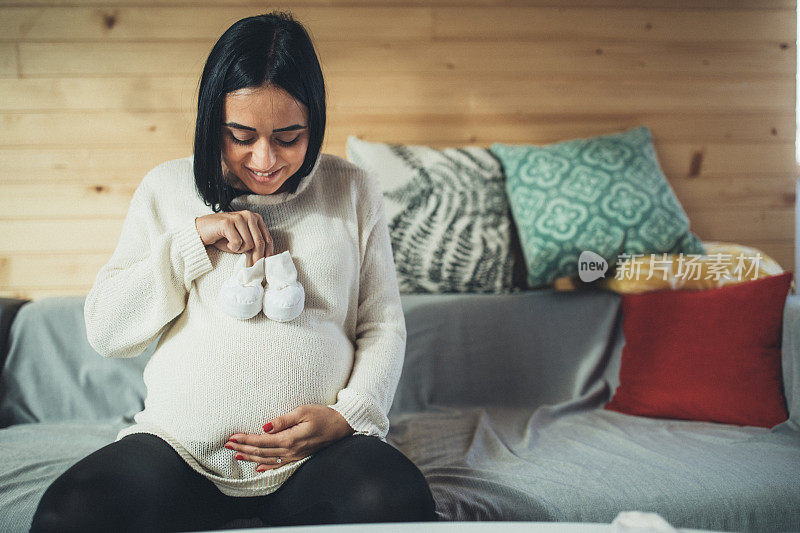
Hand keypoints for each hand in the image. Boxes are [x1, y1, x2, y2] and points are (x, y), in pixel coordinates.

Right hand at [194, 211, 273, 265]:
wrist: (202, 231)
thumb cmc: (223, 237)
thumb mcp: (243, 241)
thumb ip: (254, 245)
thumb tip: (265, 259)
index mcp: (255, 218)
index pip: (267, 238)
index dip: (268, 253)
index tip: (266, 263)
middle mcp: (249, 215)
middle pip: (259, 242)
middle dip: (257, 256)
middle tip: (252, 265)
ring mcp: (238, 217)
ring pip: (248, 243)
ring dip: (239, 249)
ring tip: (231, 245)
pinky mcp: (227, 222)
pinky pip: (237, 242)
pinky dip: (232, 247)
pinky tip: (226, 243)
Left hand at [225, 404, 355, 471]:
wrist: (341, 425)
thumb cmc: (323, 415)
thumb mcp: (302, 411)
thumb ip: (282, 420)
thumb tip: (264, 427)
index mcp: (290, 439)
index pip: (262, 441)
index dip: (245, 439)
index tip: (232, 437)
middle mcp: (291, 451)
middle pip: (261, 452)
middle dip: (243, 448)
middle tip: (227, 444)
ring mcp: (295, 456)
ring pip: (267, 460)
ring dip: (250, 457)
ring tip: (236, 454)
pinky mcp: (299, 456)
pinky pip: (279, 465)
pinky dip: (266, 467)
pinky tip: (257, 468)